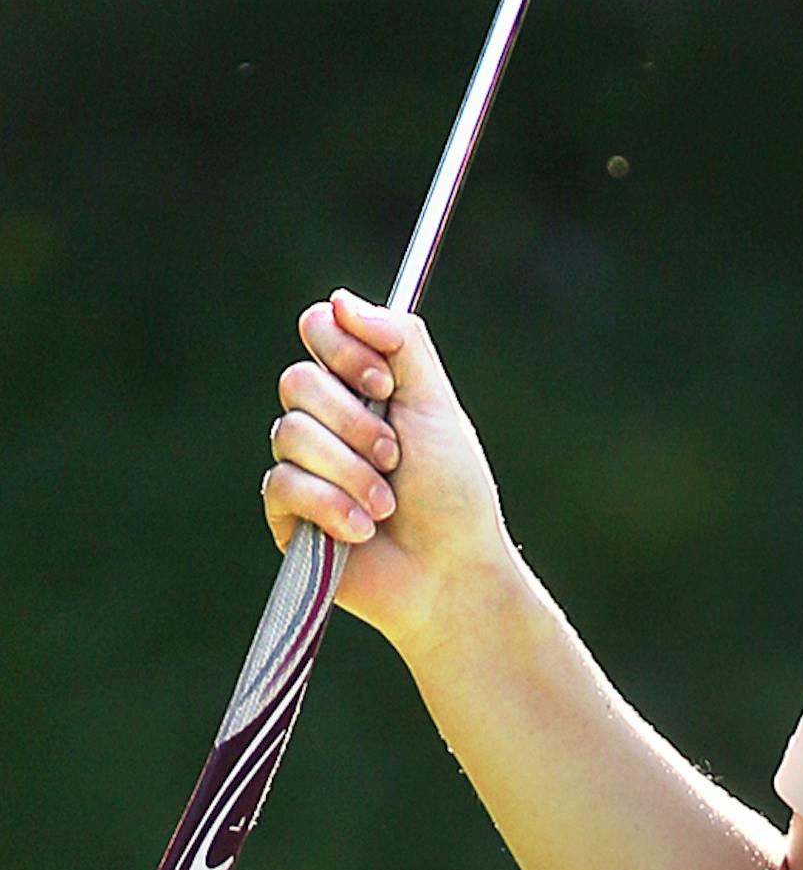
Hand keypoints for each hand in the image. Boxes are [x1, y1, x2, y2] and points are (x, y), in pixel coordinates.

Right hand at [264, 286, 517, 660]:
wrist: (450, 569)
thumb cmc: (452, 490)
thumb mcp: (436, 404)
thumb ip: (399, 343)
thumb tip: (340, 299)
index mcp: (359, 384)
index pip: (317, 328)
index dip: (343, 350)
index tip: (385, 385)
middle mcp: (324, 418)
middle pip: (298, 382)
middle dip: (356, 422)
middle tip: (397, 457)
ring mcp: (300, 465)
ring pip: (289, 435)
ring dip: (351, 472)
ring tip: (387, 505)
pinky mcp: (286, 514)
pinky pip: (283, 486)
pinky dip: (332, 506)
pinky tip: (363, 530)